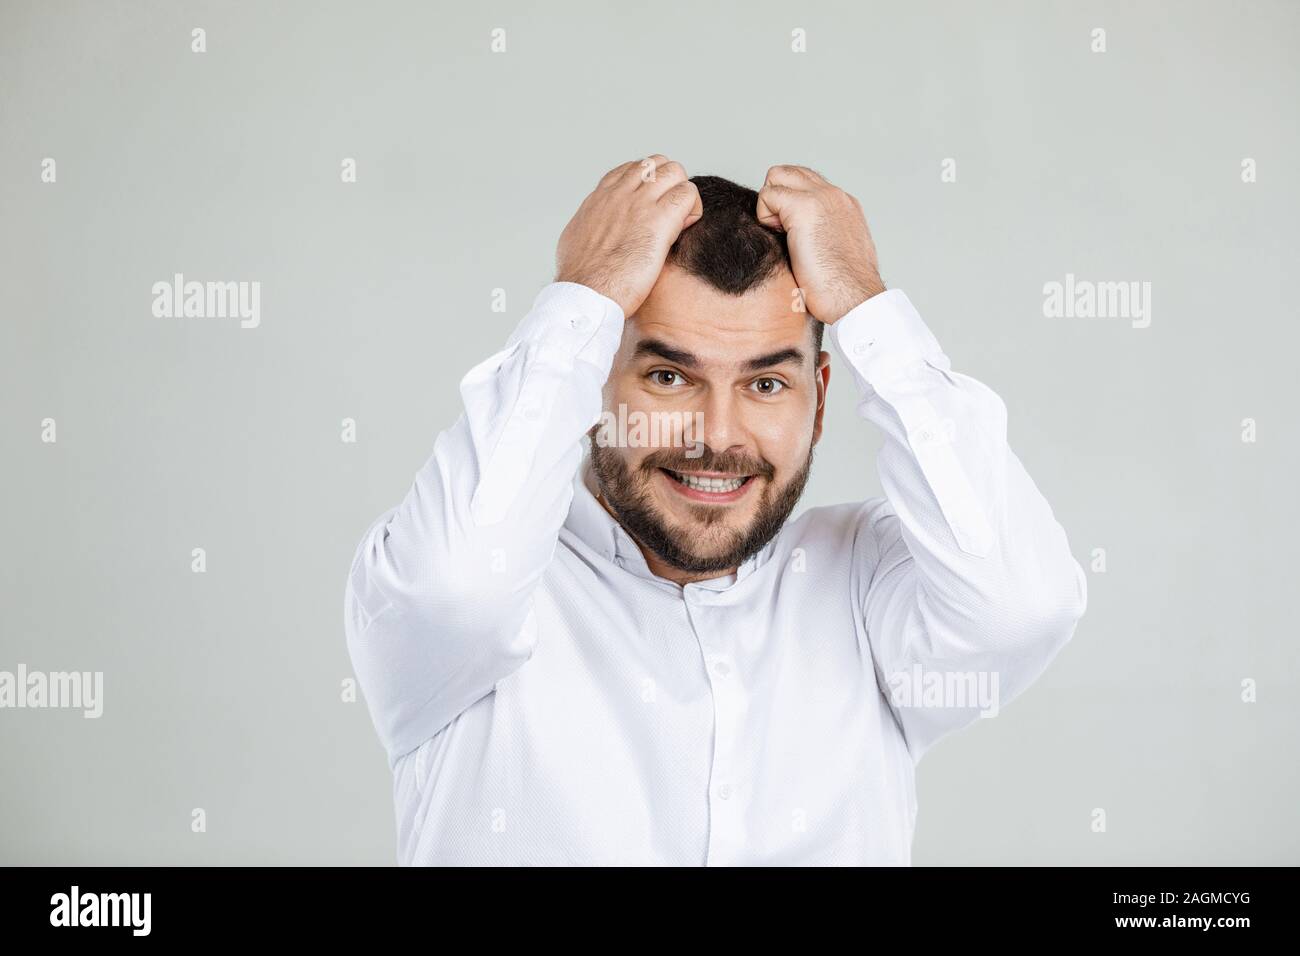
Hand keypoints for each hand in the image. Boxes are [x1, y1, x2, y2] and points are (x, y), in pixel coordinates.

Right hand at [555, 155, 703, 316]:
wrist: (585, 293)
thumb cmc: (580, 278)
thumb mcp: (576, 239)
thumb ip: (591, 227)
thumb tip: (595, 233)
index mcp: (600, 198)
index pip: (630, 170)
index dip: (647, 184)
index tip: (650, 207)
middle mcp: (620, 194)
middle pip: (655, 163)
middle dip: (668, 184)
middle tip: (670, 213)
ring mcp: (639, 203)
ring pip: (674, 172)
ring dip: (682, 194)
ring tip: (679, 221)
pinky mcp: (658, 220)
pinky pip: (687, 194)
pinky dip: (692, 208)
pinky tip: (683, 230)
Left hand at [755, 165, 884, 322]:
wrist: (855, 298)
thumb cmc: (844, 290)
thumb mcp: (837, 255)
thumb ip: (823, 238)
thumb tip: (803, 243)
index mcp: (844, 206)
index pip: (807, 182)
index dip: (787, 203)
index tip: (788, 233)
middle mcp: (834, 196)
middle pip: (790, 172)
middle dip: (775, 198)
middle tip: (779, 231)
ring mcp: (821, 198)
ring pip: (777, 176)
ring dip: (769, 204)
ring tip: (779, 234)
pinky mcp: (804, 208)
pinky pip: (767, 195)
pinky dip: (764, 215)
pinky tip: (779, 238)